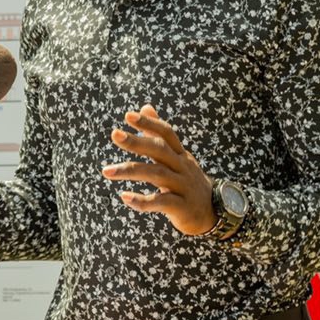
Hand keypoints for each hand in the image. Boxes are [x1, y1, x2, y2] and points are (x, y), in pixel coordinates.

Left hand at [101, 104, 216, 235]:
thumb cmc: (187, 182)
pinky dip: (142, 200)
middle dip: (137, 142)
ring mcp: (183, 186)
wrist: (212, 212)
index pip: (166, 133)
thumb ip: (159, 134)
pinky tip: (125, 197)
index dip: (149, 123)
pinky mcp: (182, 207)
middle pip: (160, 150)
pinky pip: (161, 202)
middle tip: (114, 134)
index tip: (128, 115)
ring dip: (130, 171)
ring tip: (107, 171)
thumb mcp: (177, 156)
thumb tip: (146, 107)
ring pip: (156, 174)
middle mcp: (182, 167)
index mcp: (179, 154)